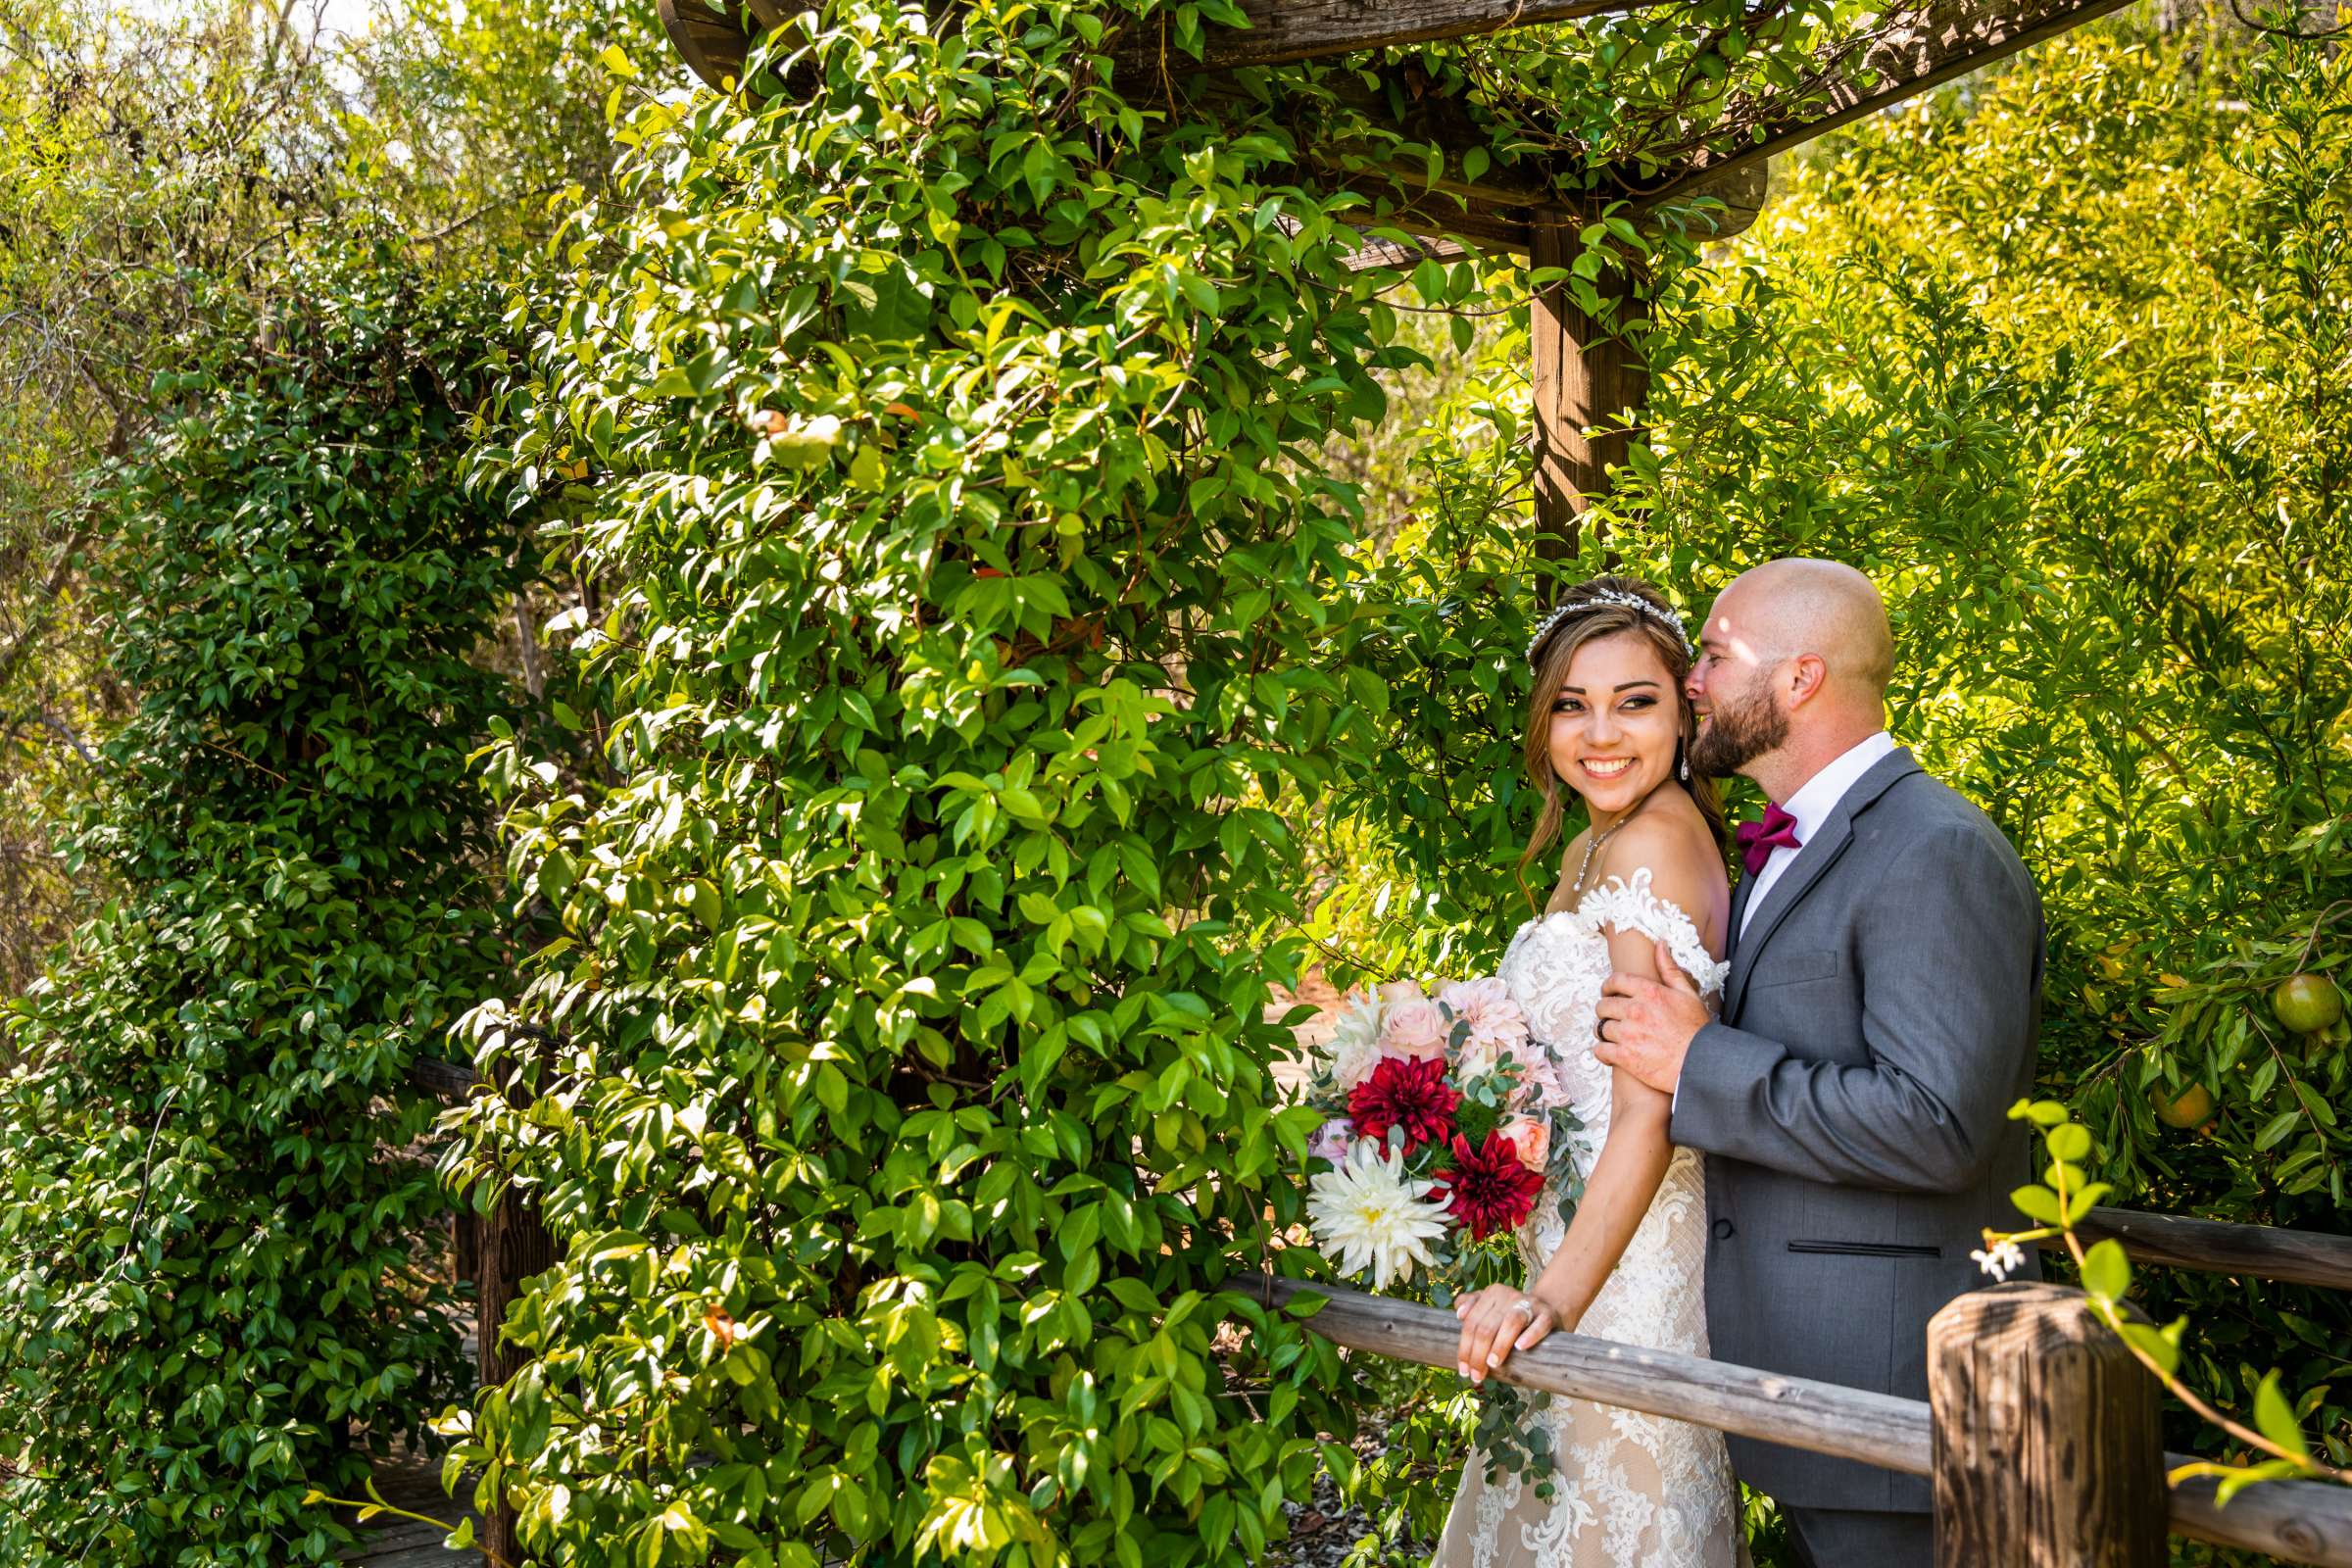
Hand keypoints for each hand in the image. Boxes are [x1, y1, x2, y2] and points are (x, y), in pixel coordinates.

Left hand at [1453, 1283, 1559, 1383]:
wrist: (1548, 1308)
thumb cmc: (1512, 1314)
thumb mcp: (1491, 1307)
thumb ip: (1472, 1306)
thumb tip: (1459, 1313)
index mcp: (1492, 1293)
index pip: (1472, 1322)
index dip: (1465, 1348)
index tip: (1464, 1370)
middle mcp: (1509, 1295)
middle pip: (1487, 1326)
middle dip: (1478, 1354)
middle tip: (1477, 1376)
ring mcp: (1530, 1304)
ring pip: (1510, 1322)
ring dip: (1499, 1345)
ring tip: (1492, 1364)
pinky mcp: (1548, 1314)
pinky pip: (1539, 1324)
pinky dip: (1529, 1336)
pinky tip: (1520, 1348)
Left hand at [1592, 938, 1709, 1094]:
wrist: (1701, 1063)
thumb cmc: (1697, 1029)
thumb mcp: (1687, 994)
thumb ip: (1669, 969)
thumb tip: (1660, 944)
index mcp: (1649, 992)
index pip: (1615, 980)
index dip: (1608, 986)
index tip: (1608, 992)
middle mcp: (1635, 1011)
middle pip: (1603, 1005)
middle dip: (1605, 1010)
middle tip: (1611, 1016)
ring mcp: (1629, 1034)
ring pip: (1600, 1028)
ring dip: (1604, 1031)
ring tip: (1613, 1035)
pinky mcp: (1625, 1056)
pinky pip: (1600, 1050)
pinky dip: (1602, 1052)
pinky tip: (1609, 1052)